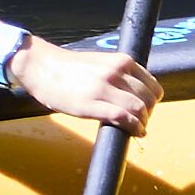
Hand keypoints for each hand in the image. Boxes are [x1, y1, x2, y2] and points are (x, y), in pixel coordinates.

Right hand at [26, 38, 157, 133]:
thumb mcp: (102, 62)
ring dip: (142, 123)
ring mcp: (104, 88)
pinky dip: (134, 128)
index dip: (152, 102)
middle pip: (148, 99)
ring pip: (139, 109)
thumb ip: (119, 74)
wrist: (42, 67)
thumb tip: (134, 95)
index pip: (152, 85)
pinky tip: (134, 133)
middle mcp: (116, 72)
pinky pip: (123, 118)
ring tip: (136, 128)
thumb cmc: (69, 68)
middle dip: (147, 114)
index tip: (145, 110)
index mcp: (121, 61)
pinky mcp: (92, 104)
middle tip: (139, 121)